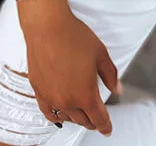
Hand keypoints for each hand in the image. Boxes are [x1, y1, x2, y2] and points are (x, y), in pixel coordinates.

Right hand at [16, 0, 120, 135]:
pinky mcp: (38, 91)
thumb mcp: (101, 54)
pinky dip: (56, 115)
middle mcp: (67, 100)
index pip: (98, 118)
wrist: (47, 26)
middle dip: (92, 121)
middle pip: (83, 120)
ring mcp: (51, 97)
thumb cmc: (73, 36)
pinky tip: (59, 113)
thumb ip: (110, 75)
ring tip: (81, 114)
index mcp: (85, 94)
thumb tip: (117, 88)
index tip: (107, 129)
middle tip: (97, 119)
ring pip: (66, 117)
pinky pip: (48, 112)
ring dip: (76, 118)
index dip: (105, 126)